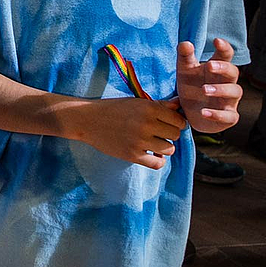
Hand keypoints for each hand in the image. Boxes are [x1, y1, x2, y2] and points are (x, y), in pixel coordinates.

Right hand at [71, 97, 186, 169]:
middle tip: (157, 132)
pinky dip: (158, 161)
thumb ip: (159, 104)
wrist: (86, 119)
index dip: (175, 122)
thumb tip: (179, 104)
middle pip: (175, 135)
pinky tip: (152, 154)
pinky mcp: (132, 155)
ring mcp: (139, 141)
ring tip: (153, 143)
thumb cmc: (112, 108)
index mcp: (148, 108)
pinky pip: (157, 164)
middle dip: (169, 134)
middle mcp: (146, 124)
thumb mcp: (135, 102)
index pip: (179, 120)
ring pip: (169, 149)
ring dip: (164, 147)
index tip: (167, 123)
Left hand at [176, 39, 241, 134]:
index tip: (217, 41)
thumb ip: (184, 56)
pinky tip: (204, 112)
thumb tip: (185, 43)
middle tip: (210, 66)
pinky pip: (229, 116)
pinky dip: (217, 114)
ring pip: (235, 92)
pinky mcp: (228, 116)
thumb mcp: (185, 70)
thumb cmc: (192, 86)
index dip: (224, 48)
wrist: (190, 112)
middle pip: (233, 72)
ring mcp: (229, 100)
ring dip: (221, 90)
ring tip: (204, 89)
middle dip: (223, 68)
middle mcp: (226, 83)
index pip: (225, 56)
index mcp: (216, 69)